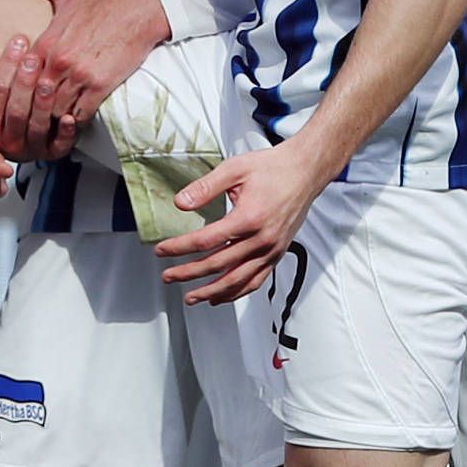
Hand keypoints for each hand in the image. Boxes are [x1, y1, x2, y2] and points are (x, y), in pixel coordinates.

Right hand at [0, 33, 80, 162]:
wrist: (8, 151)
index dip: (7, 68)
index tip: (17, 45)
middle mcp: (10, 142)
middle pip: (17, 111)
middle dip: (25, 82)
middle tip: (33, 59)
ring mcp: (32, 148)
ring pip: (37, 126)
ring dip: (43, 104)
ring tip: (47, 82)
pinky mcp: (53, 153)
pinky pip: (61, 144)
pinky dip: (66, 131)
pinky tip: (69, 118)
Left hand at [6, 0, 168, 127]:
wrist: (138, 10)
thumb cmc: (103, 1)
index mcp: (46, 43)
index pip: (22, 77)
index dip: (19, 92)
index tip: (19, 101)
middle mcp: (59, 62)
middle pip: (35, 99)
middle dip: (33, 111)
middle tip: (31, 122)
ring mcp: (79, 76)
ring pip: (56, 109)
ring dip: (53, 118)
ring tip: (50, 126)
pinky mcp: (100, 86)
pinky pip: (81, 114)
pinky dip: (75, 122)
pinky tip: (73, 124)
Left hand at [155, 136, 330, 303]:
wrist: (305, 172)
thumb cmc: (272, 168)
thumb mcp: (235, 169)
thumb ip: (205, 187)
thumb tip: (180, 203)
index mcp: (248, 218)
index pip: (205, 240)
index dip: (179, 247)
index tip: (162, 250)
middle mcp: (261, 239)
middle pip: (217, 265)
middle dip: (188, 273)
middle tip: (168, 276)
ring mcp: (271, 250)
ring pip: (236, 281)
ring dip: (210, 292)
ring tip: (191, 297)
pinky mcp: (277, 254)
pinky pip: (255, 281)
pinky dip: (236, 293)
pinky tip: (220, 297)